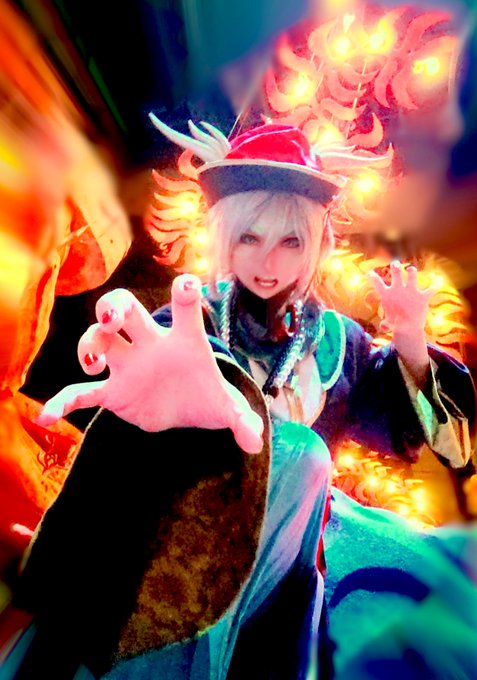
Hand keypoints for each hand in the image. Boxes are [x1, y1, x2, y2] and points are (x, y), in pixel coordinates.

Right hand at [37, 275, 263, 453]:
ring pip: (100, 340)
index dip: (185, 295)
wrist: (185, 412)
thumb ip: (242, 421)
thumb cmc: (206, 396)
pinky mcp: (113, 393)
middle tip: (113, 318)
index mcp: (184, 341)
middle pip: (127, 311)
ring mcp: (128, 365)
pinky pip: (83, 393)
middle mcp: (151, 345)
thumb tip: (254, 440)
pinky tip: (48, 417)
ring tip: (92, 362)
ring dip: (89, 344)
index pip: (185, 310)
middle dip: (116, 307)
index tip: (187, 286)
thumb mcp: (227, 408)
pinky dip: (64, 402)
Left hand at [369, 260, 434, 334]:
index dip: (373, 277)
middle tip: (395, 264)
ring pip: (412, 276)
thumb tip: (384, 327)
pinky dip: (434, 288)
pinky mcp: (422, 297)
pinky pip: (430, 290)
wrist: (409, 327)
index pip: (378, 283)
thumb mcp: (390, 324)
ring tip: (410, 270)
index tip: (369, 273)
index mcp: (387, 294)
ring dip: (412, 272)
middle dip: (396, 268)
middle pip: (396, 273)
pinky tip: (436, 286)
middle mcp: (399, 289)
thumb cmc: (396, 323)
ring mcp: (411, 291)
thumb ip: (386, 325)